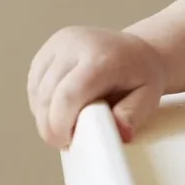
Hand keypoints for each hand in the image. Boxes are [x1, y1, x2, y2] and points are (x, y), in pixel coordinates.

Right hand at [27, 27, 167, 148]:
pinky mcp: (49, 48)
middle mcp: (77, 43)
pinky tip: (59, 109)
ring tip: (66, 124)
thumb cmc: (143, 75)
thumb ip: (133, 115)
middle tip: (65, 140)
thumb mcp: (149, 96)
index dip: (60, 124)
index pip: (68, 95)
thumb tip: (121, 133)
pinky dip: (41, 102)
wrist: (139, 49)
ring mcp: (60, 43)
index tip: (66, 141)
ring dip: (44, 114)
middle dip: (50, 125)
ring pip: (38, 90)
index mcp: (103, 56)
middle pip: (48, 95)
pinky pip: (35, 83)